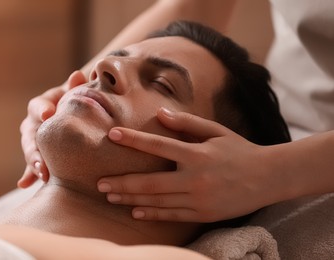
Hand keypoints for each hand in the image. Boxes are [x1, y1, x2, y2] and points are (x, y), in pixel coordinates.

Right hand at [18, 71, 86, 187]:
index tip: (48, 115)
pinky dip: (29, 176)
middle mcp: (32, 124)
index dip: (42, 110)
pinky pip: (32, 167)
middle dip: (35, 147)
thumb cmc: (72, 102)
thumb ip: (75, 86)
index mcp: (40, 106)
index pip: (37, 106)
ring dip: (34, 164)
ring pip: (30, 152)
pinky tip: (24, 184)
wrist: (71, 115)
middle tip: (42, 158)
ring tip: (41, 173)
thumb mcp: (73, 93)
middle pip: (30, 135)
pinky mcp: (38, 156)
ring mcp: (33, 141)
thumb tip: (79, 75)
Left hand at [98, 108, 271, 222]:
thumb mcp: (216, 131)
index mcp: (197, 154)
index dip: (133, 140)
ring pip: (157, 201)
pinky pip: (172, 215)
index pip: (158, 145)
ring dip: (131, 200)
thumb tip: (160, 113)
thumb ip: (187, 123)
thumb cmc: (240, 150)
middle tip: (99, 183)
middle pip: (150, 182)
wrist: (268, 177)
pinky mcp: (203, 214)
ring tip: (110, 197)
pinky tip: (135, 212)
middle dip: (122, 183)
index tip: (112, 135)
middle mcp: (195, 178)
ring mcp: (199, 199)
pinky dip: (152, 214)